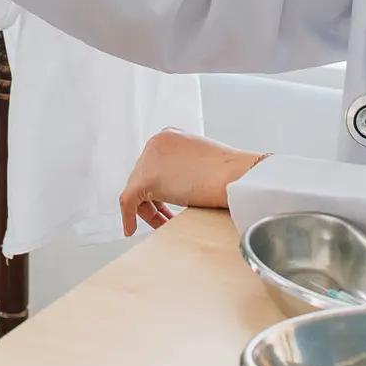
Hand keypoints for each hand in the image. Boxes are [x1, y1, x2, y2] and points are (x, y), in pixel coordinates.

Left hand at [119, 129, 268, 236]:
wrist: (237, 176)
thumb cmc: (230, 173)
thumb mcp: (201, 162)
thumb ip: (184, 168)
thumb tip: (176, 186)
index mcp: (169, 136)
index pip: (153, 164)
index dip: (158, 188)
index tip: (165, 203)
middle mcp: (155, 143)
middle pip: (142, 176)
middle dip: (154, 200)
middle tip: (165, 218)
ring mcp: (149, 159)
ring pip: (135, 189)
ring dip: (148, 211)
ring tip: (163, 225)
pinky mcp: (146, 179)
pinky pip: (128, 200)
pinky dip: (128, 217)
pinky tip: (130, 229)